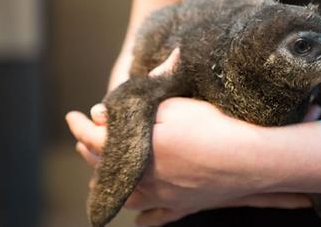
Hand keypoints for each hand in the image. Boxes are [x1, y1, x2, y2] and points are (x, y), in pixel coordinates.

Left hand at [66, 48, 310, 225]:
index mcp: (137, 150)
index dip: (81, 125)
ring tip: (103, 175)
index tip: (72, 115)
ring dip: (109, 184)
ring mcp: (163, 196)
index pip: (97, 137)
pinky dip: (144, 218)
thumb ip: (136, 108)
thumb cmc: (212, 128)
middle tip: (85, 138)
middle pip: (106, 166)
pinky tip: (138, 219)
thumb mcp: (173, 106)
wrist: (247, 160)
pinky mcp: (183, 206)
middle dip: (91, 150)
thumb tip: (103, 112)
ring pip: (125, 196)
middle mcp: (144, 178)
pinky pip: (156, 218)